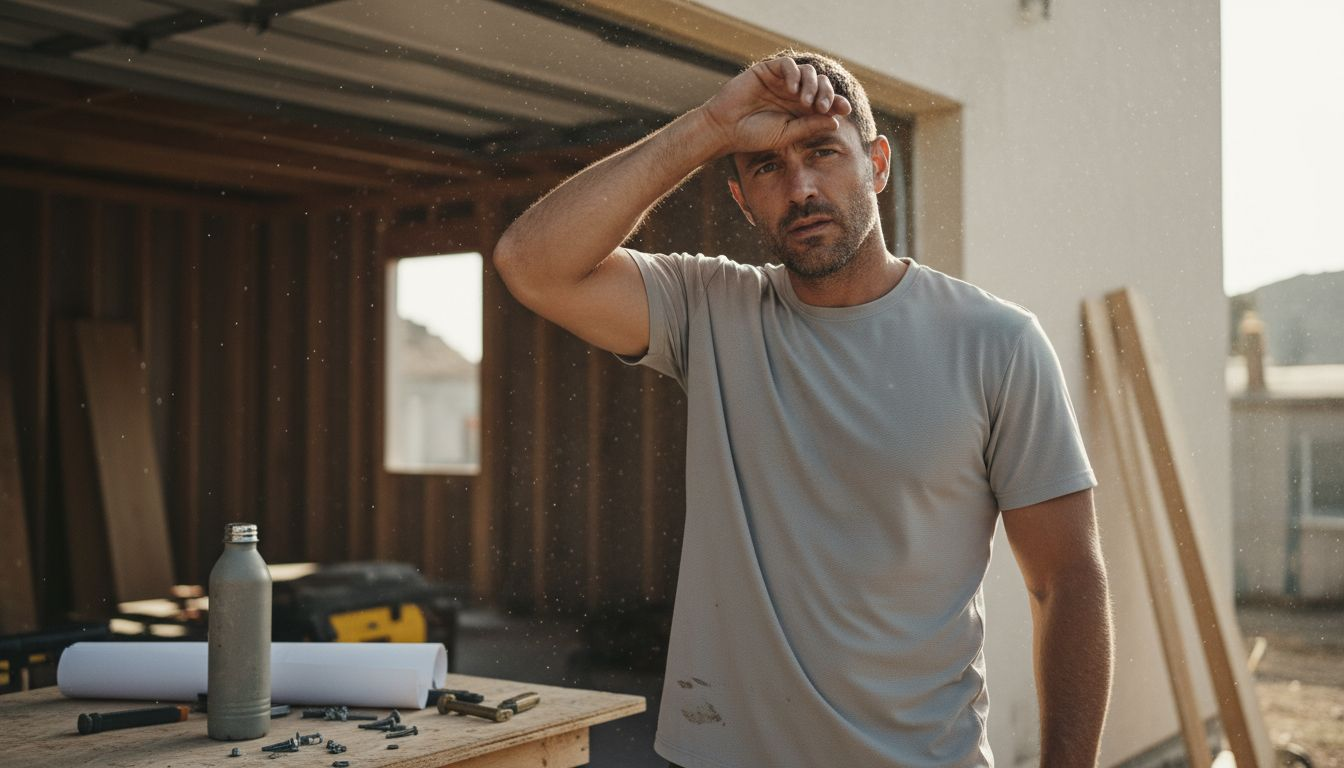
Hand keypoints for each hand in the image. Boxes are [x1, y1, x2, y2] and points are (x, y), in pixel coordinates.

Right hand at [699, 57, 853, 156]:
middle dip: (827, 93)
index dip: (837, 103)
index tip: (845, 110)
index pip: (825, 102)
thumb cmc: (754, 136)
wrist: (725, 129)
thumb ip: (810, 126)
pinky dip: (793, 74)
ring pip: (807, 72)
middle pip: (820, 84)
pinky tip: (791, 89)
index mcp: (800, 110)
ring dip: (812, 85)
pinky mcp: (767, 71)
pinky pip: (787, 65)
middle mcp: (793, 93)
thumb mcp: (787, 134)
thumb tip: (836, 121)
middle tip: (824, 107)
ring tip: (806, 101)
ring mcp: (781, 81)